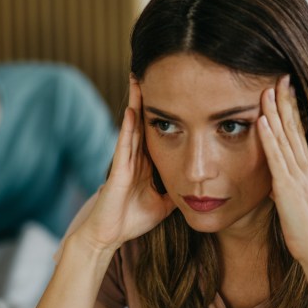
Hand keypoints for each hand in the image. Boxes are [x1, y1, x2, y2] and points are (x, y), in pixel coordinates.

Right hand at [77, 76, 175, 251]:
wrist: (108, 236)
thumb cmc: (131, 221)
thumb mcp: (164, 204)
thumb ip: (177, 192)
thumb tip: (200, 187)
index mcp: (144, 163)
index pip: (155, 130)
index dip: (162, 110)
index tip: (171, 90)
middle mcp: (134, 157)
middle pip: (142, 120)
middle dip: (147, 97)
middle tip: (152, 71)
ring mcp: (124, 162)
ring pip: (132, 126)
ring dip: (135, 104)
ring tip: (139, 79)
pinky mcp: (118, 171)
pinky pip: (124, 145)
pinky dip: (128, 127)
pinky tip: (131, 110)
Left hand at [256, 75, 307, 267]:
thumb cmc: (305, 231)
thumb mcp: (292, 204)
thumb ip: (284, 190)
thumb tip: (274, 186)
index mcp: (306, 170)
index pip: (298, 133)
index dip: (292, 110)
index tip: (286, 90)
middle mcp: (304, 168)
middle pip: (293, 127)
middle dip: (286, 101)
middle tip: (280, 76)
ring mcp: (297, 176)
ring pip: (285, 137)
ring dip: (275, 112)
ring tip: (268, 89)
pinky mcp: (287, 187)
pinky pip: (276, 158)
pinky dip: (269, 138)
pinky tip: (262, 120)